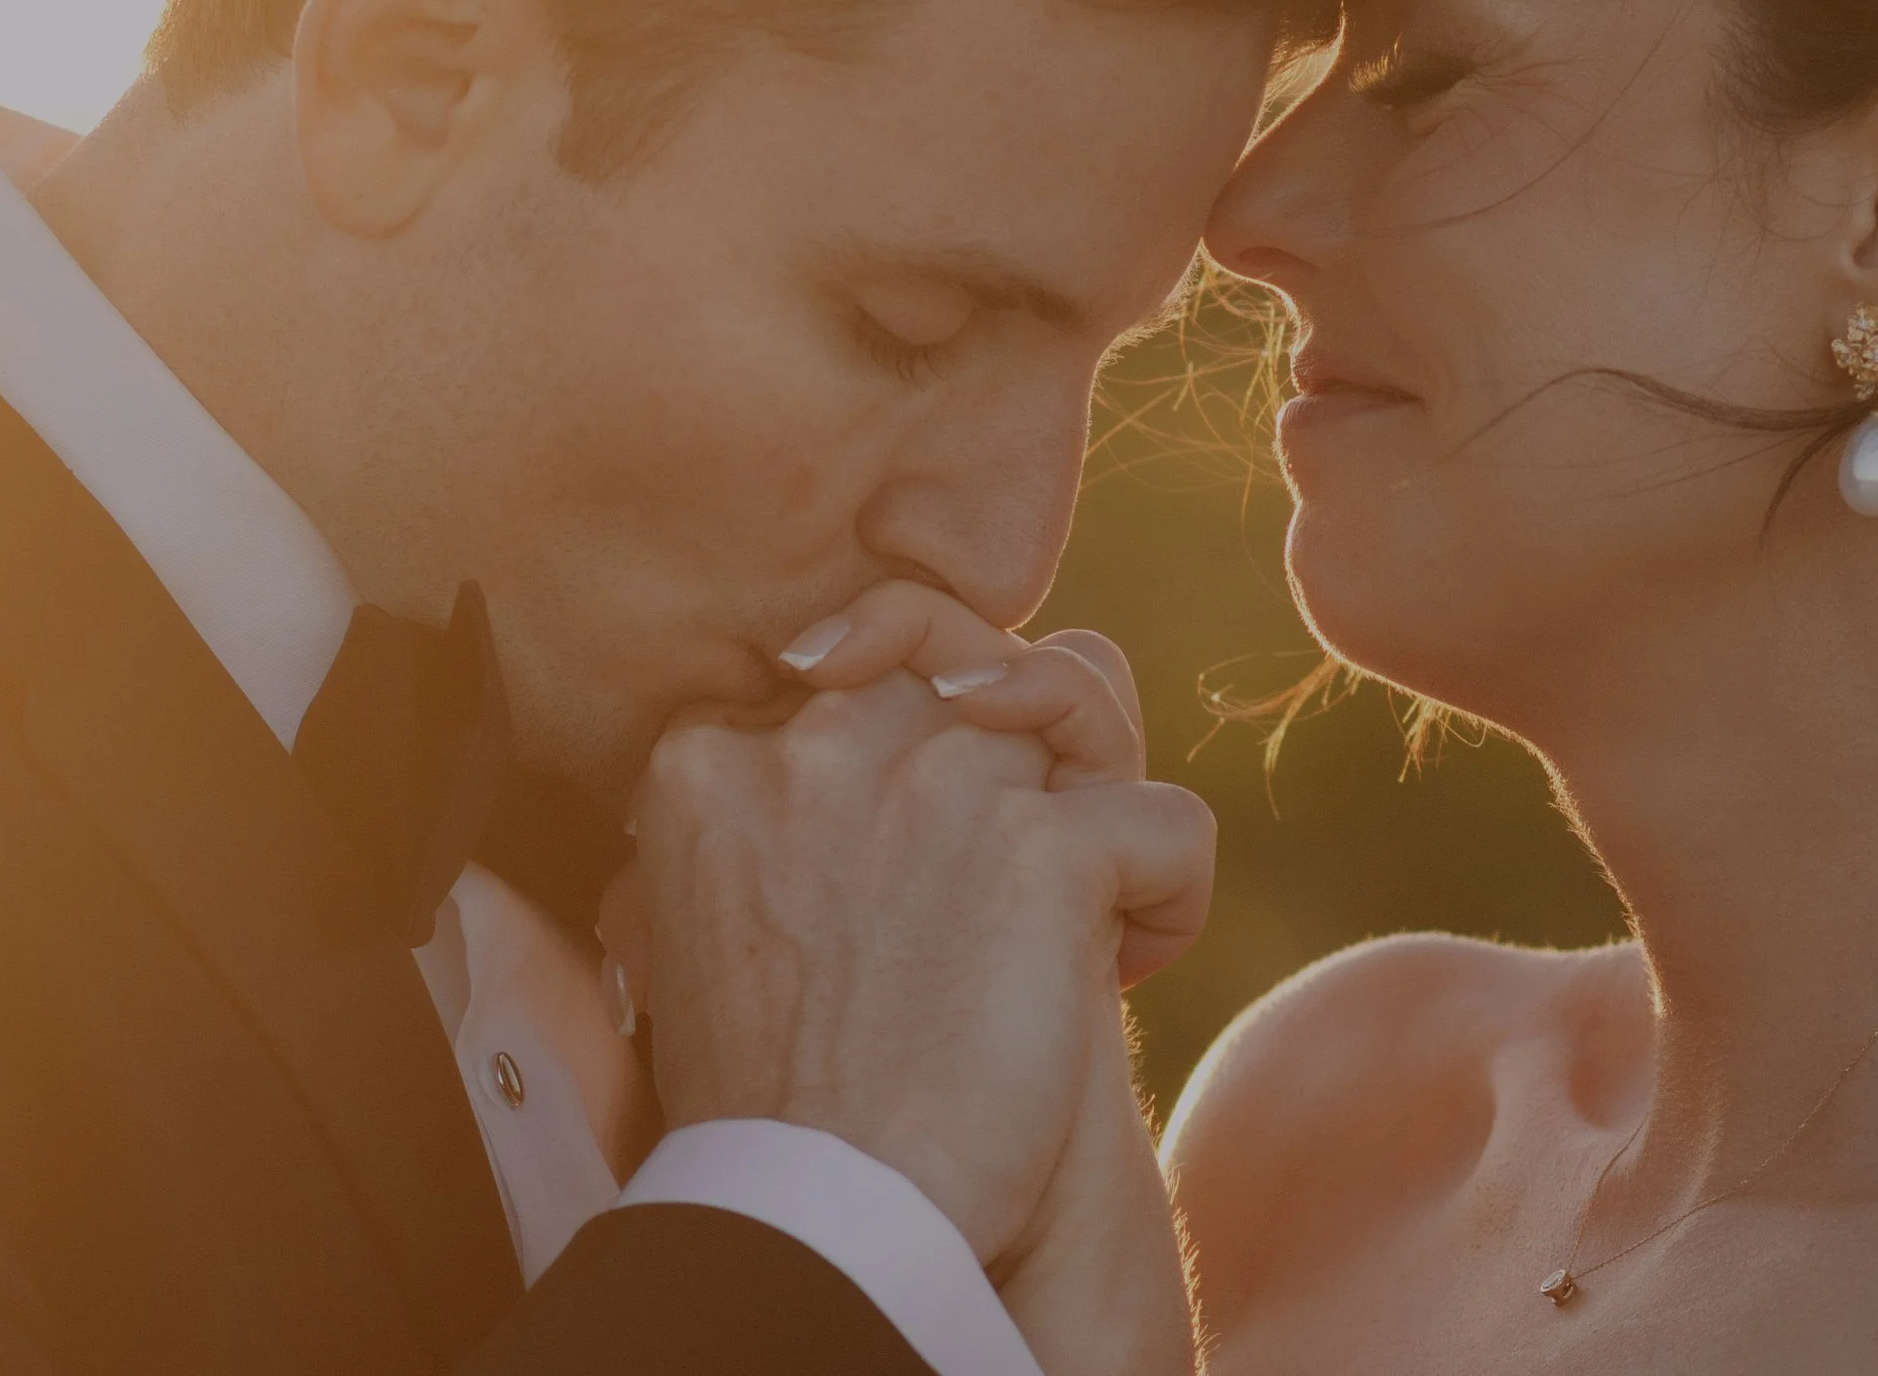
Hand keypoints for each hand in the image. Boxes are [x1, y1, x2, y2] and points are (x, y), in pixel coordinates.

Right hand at [625, 641, 1215, 1265]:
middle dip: (1022, 746)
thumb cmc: (769, 1100)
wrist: (817, 1221)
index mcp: (713, 754)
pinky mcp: (1044, 846)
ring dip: (1097, 806)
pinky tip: (1133, 969)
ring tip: (1090, 915)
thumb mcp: (704, 924)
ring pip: (1082, 706)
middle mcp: (820, 739)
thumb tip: (823, 707)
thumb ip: (761, 814)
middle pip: (976, 663)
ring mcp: (937, 781)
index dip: (923, 736)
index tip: (927, 853)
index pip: (861, 656)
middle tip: (1029, 865)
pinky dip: (1174, 895)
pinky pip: (1170, 818)